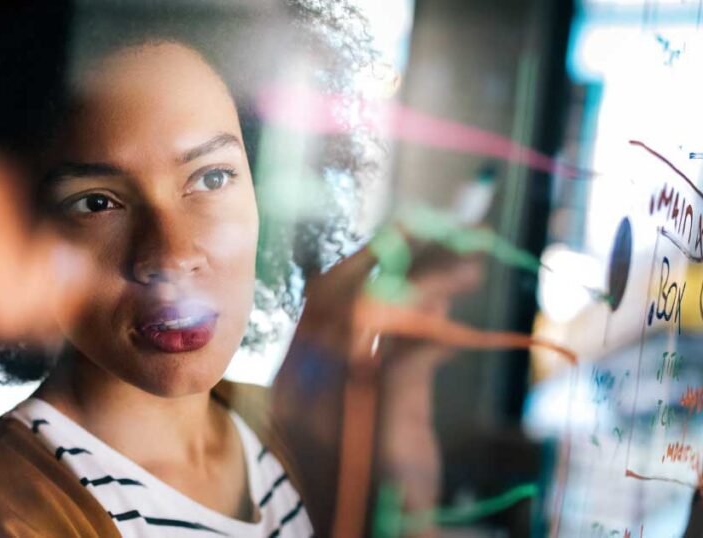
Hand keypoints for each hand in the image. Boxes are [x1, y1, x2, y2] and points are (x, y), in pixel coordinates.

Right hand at [272, 243, 483, 535]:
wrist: (381, 537)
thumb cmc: (378, 480)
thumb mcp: (381, 409)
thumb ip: (394, 350)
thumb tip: (429, 290)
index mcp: (293, 382)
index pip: (318, 302)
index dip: (360, 261)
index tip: (399, 233)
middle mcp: (305, 383)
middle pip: (340, 293)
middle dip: (391, 253)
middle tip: (438, 227)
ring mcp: (337, 394)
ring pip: (378, 307)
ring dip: (430, 276)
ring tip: (471, 259)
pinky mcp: (381, 406)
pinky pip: (412, 342)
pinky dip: (442, 313)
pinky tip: (464, 292)